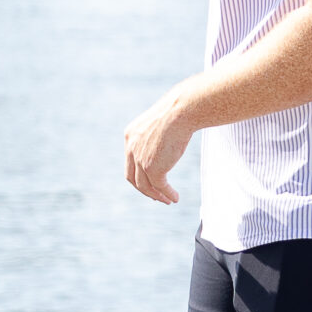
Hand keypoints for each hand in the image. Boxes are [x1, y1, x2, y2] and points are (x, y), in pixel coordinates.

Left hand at [124, 90, 194, 204]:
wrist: (181, 111)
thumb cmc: (177, 112)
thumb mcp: (161, 123)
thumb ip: (158, 135)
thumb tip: (168, 141)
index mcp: (131, 135)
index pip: (130, 160)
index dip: (139, 173)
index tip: (150, 181)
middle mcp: (131, 147)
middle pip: (132, 176)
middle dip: (144, 188)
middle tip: (156, 196)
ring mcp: (140, 159)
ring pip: (144, 185)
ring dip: (156, 195)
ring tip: (168, 200)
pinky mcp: (152, 168)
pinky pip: (159, 186)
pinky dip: (167, 194)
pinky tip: (175, 198)